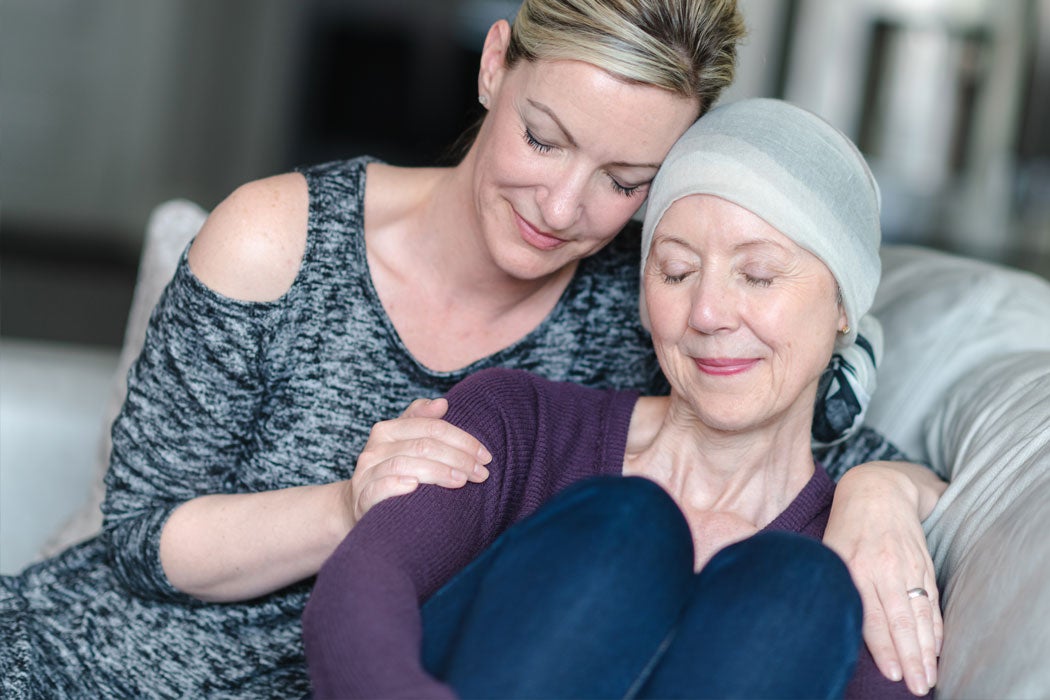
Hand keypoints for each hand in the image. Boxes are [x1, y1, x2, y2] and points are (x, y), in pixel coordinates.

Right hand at [344, 398, 491, 527]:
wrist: (356, 503)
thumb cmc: (391, 470)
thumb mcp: (404, 443)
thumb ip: (421, 421)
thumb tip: (442, 403)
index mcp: (388, 430)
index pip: (431, 427)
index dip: (462, 439)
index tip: (485, 455)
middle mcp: (375, 448)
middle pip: (423, 446)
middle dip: (457, 458)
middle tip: (481, 473)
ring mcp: (366, 472)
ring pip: (404, 465)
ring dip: (437, 472)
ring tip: (462, 480)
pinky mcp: (362, 497)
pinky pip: (379, 487)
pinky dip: (397, 485)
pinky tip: (416, 488)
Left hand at [823, 463, 945, 696]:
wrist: (878, 489)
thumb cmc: (846, 524)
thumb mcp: (829, 548)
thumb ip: (836, 582)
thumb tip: (835, 619)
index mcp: (856, 566)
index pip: (872, 615)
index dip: (884, 647)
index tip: (892, 674)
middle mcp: (885, 568)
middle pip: (901, 621)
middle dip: (910, 658)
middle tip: (917, 687)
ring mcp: (908, 567)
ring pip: (920, 615)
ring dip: (926, 650)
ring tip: (930, 677)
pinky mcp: (923, 564)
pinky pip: (931, 602)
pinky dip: (936, 627)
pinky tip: (936, 647)